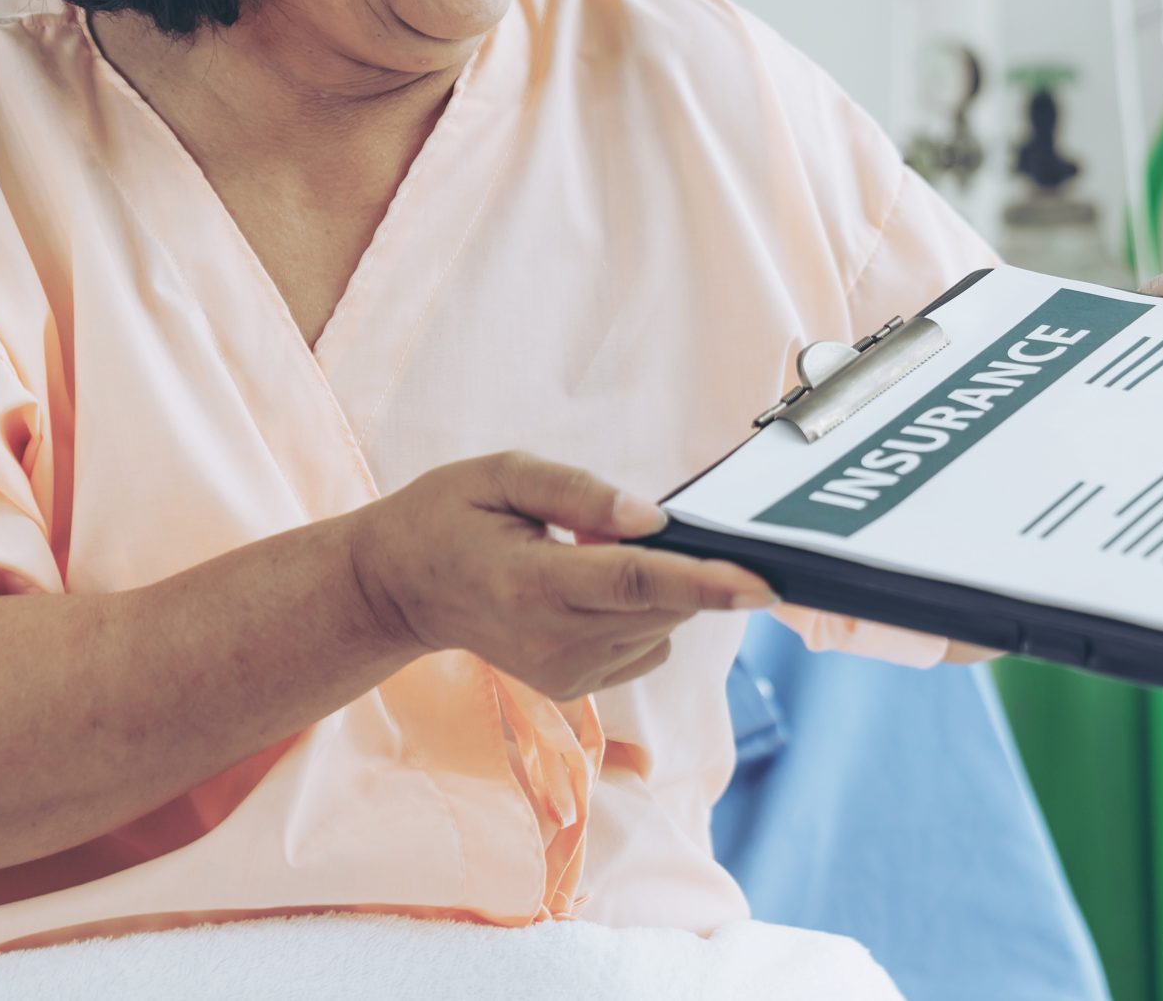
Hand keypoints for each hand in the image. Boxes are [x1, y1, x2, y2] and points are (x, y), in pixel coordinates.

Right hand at [353, 452, 774, 700]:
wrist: (401, 588)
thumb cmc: (448, 517)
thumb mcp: (501, 474)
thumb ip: (579, 492)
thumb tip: (654, 520)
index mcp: (530, 585)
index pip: (635, 585)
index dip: (704, 582)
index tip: (761, 582)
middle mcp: (552, 642)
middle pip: (659, 607)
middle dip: (685, 566)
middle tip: (636, 523)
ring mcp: (565, 673)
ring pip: (661, 627)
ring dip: (658, 587)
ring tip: (590, 552)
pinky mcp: (575, 687)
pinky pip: (648, 645)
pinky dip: (643, 611)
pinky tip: (592, 586)